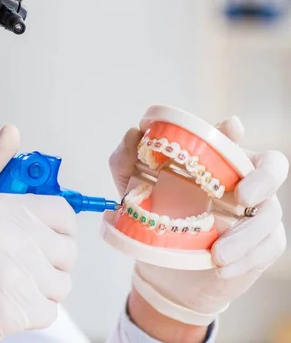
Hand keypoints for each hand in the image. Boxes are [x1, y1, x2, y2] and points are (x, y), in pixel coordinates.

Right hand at [0, 125, 77, 342]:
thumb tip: (12, 133)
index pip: (62, 211)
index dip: (58, 222)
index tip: (48, 230)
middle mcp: (11, 238)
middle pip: (67, 249)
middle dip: (50, 257)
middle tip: (22, 260)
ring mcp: (15, 275)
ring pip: (60, 282)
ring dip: (41, 286)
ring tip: (7, 282)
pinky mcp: (15, 311)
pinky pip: (49, 311)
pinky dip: (32, 312)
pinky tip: (3, 302)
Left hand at [109, 117, 287, 331]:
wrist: (165, 269)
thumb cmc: (154, 217)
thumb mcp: (132, 188)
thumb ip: (126, 159)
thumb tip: (133, 133)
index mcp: (213, 160)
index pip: (231, 136)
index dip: (233, 131)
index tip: (232, 129)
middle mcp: (242, 179)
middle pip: (273, 166)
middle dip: (264, 179)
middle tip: (242, 196)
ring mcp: (257, 209)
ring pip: (269, 213)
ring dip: (245, 236)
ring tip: (217, 254)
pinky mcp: (264, 241)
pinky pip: (268, 246)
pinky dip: (246, 258)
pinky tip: (223, 267)